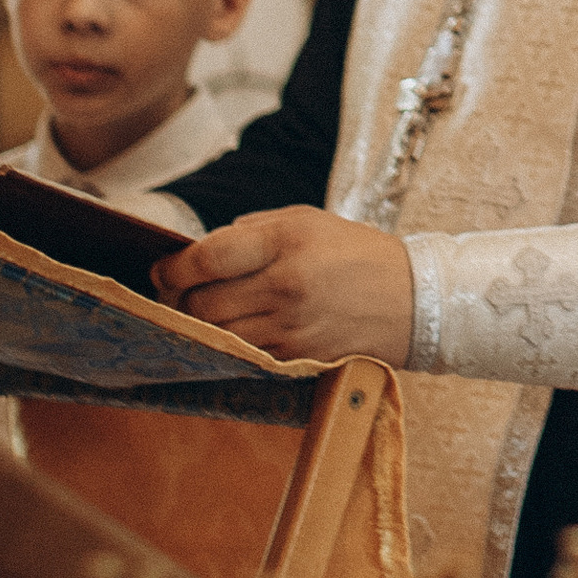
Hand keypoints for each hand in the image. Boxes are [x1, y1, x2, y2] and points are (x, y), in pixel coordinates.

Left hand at [150, 207, 414, 366]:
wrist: (414, 301)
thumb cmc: (357, 254)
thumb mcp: (309, 221)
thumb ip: (252, 230)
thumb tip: (200, 250)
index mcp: (287, 241)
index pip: (207, 258)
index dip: (173, 267)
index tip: (163, 269)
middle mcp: (286, 285)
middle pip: (202, 303)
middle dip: (181, 300)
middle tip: (180, 294)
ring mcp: (291, 327)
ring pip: (217, 334)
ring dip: (202, 325)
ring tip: (207, 312)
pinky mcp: (296, 356)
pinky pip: (243, 354)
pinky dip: (231, 343)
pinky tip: (239, 329)